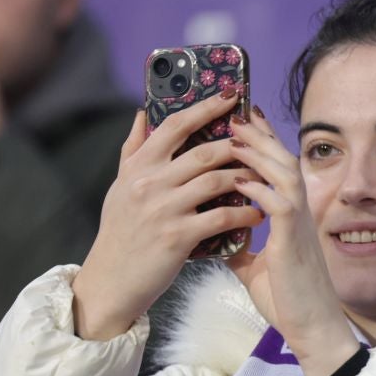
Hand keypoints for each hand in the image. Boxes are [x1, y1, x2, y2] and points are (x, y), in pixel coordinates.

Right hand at [73, 94, 263, 339]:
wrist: (110, 281)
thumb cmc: (119, 233)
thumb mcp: (120, 187)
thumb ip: (133, 150)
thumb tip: (144, 113)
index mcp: (138, 166)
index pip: (175, 126)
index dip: (206, 107)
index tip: (232, 95)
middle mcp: (150, 182)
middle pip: (204, 151)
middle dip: (238, 145)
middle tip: (261, 143)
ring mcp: (164, 209)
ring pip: (217, 180)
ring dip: (246, 178)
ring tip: (265, 179)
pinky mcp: (178, 236)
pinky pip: (222, 216)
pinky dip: (245, 213)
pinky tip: (258, 214)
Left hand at [225, 108, 357, 375]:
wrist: (310, 330)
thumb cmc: (288, 301)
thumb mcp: (254, 269)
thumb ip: (239, 247)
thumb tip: (217, 235)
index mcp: (289, 218)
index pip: (276, 169)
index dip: (262, 142)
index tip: (243, 119)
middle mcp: (298, 215)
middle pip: (282, 160)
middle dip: (259, 135)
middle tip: (235, 111)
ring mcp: (299, 226)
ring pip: (285, 175)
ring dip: (259, 152)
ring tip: (234, 135)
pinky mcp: (294, 242)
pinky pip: (279, 205)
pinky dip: (258, 188)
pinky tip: (238, 178)